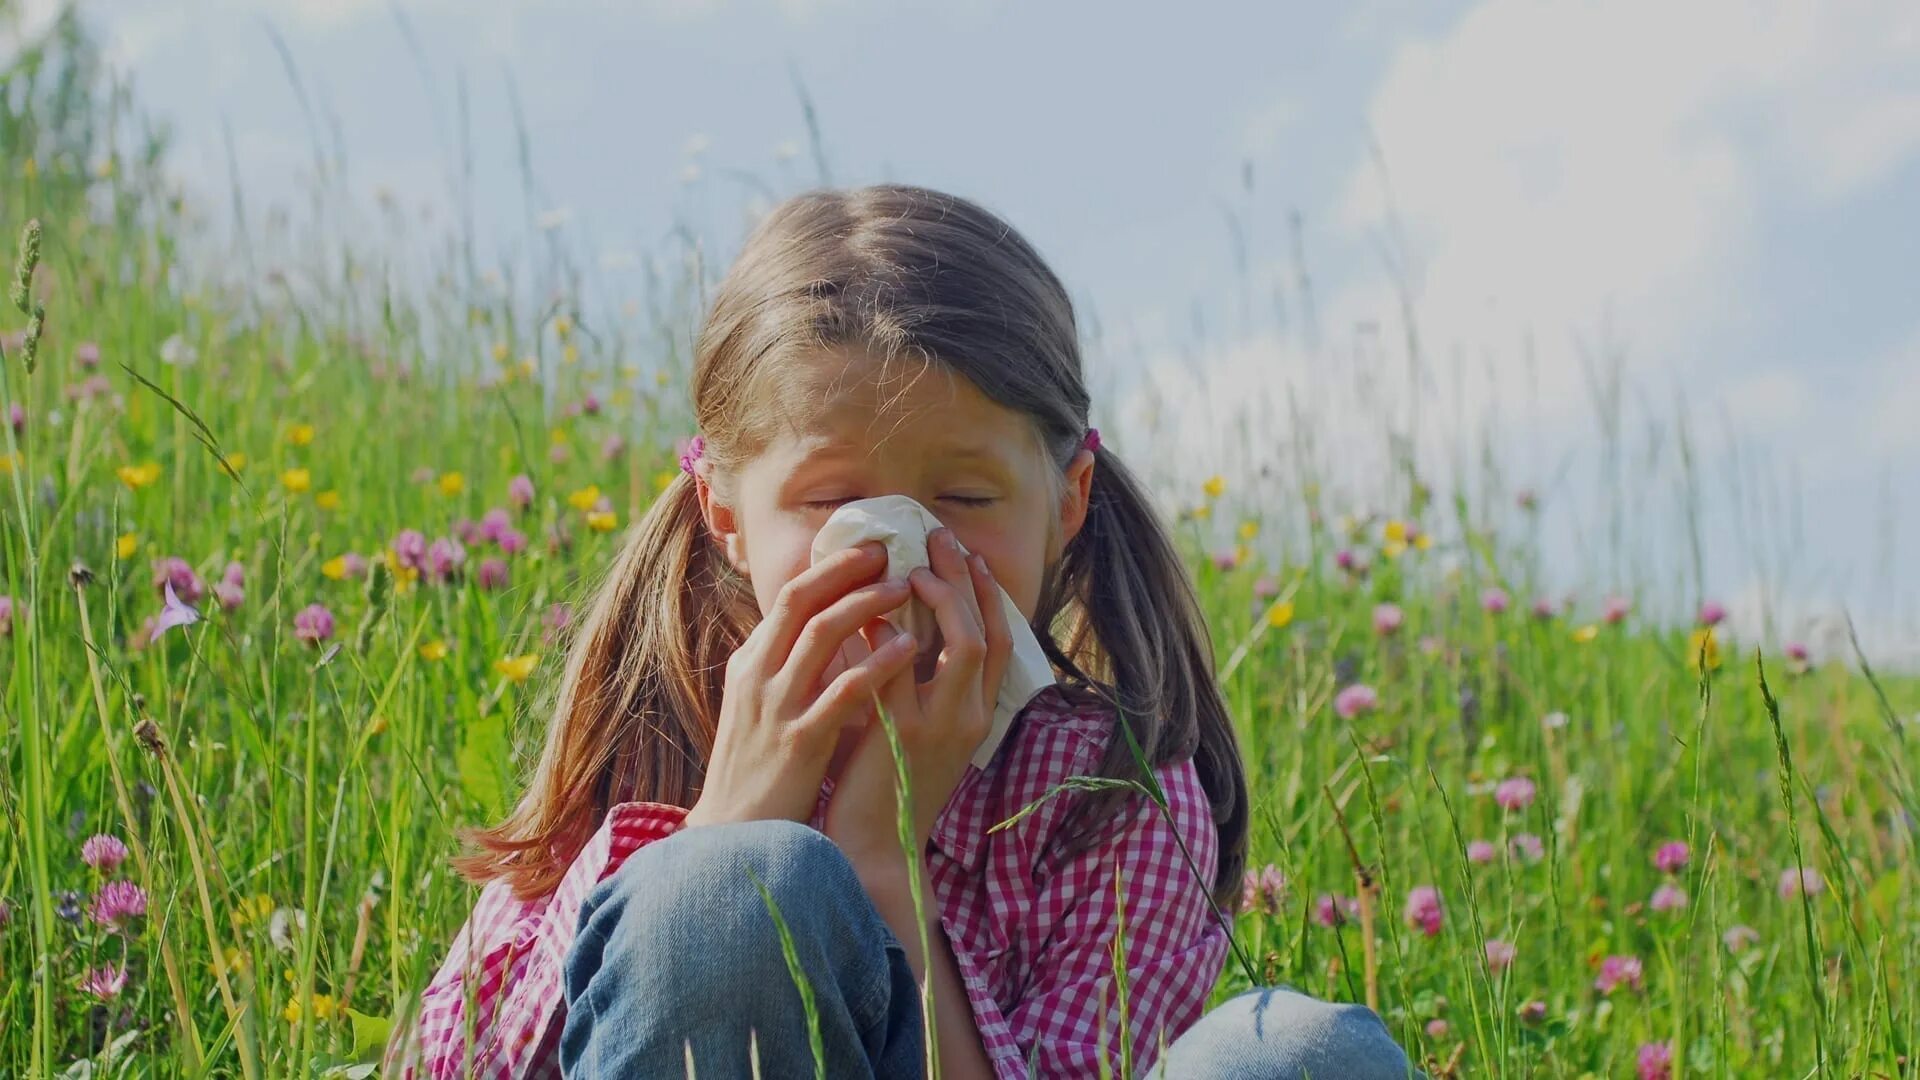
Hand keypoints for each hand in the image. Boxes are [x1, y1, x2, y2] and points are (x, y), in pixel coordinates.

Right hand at [683, 542, 920, 829]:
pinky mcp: (799, 742)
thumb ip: (784, 668)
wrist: (736, 834)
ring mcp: (776, 708)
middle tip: (889, 550)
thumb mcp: (759, 708)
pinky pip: (842, 692)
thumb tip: (820, 628)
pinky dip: (875, 664)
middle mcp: (758, 677)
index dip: (829, 568)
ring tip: (905, 587)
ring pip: (819, 636)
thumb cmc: (757, 771)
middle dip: (846, 570)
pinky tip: (907, 647)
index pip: (788, 597)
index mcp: (750, 665)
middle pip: (800, 602)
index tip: (868, 548)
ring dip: (865, 605)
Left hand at [822, 528, 1012, 866]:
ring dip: (942, 596)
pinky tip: (871, 605)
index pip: (1001, 642)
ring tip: (915, 563)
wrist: (874, 847)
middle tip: (941, 538)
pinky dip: (889, 631)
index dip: (988, 595)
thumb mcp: (917, 730)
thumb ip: (917, 682)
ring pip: (961, 644)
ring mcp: (940, 726)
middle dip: (966, 580)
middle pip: (986, 632)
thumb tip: (894, 620)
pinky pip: (901, 667)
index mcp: (977, 717)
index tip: (969, 556)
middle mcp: (969, 718)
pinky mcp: (902, 733)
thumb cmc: (886, 785)